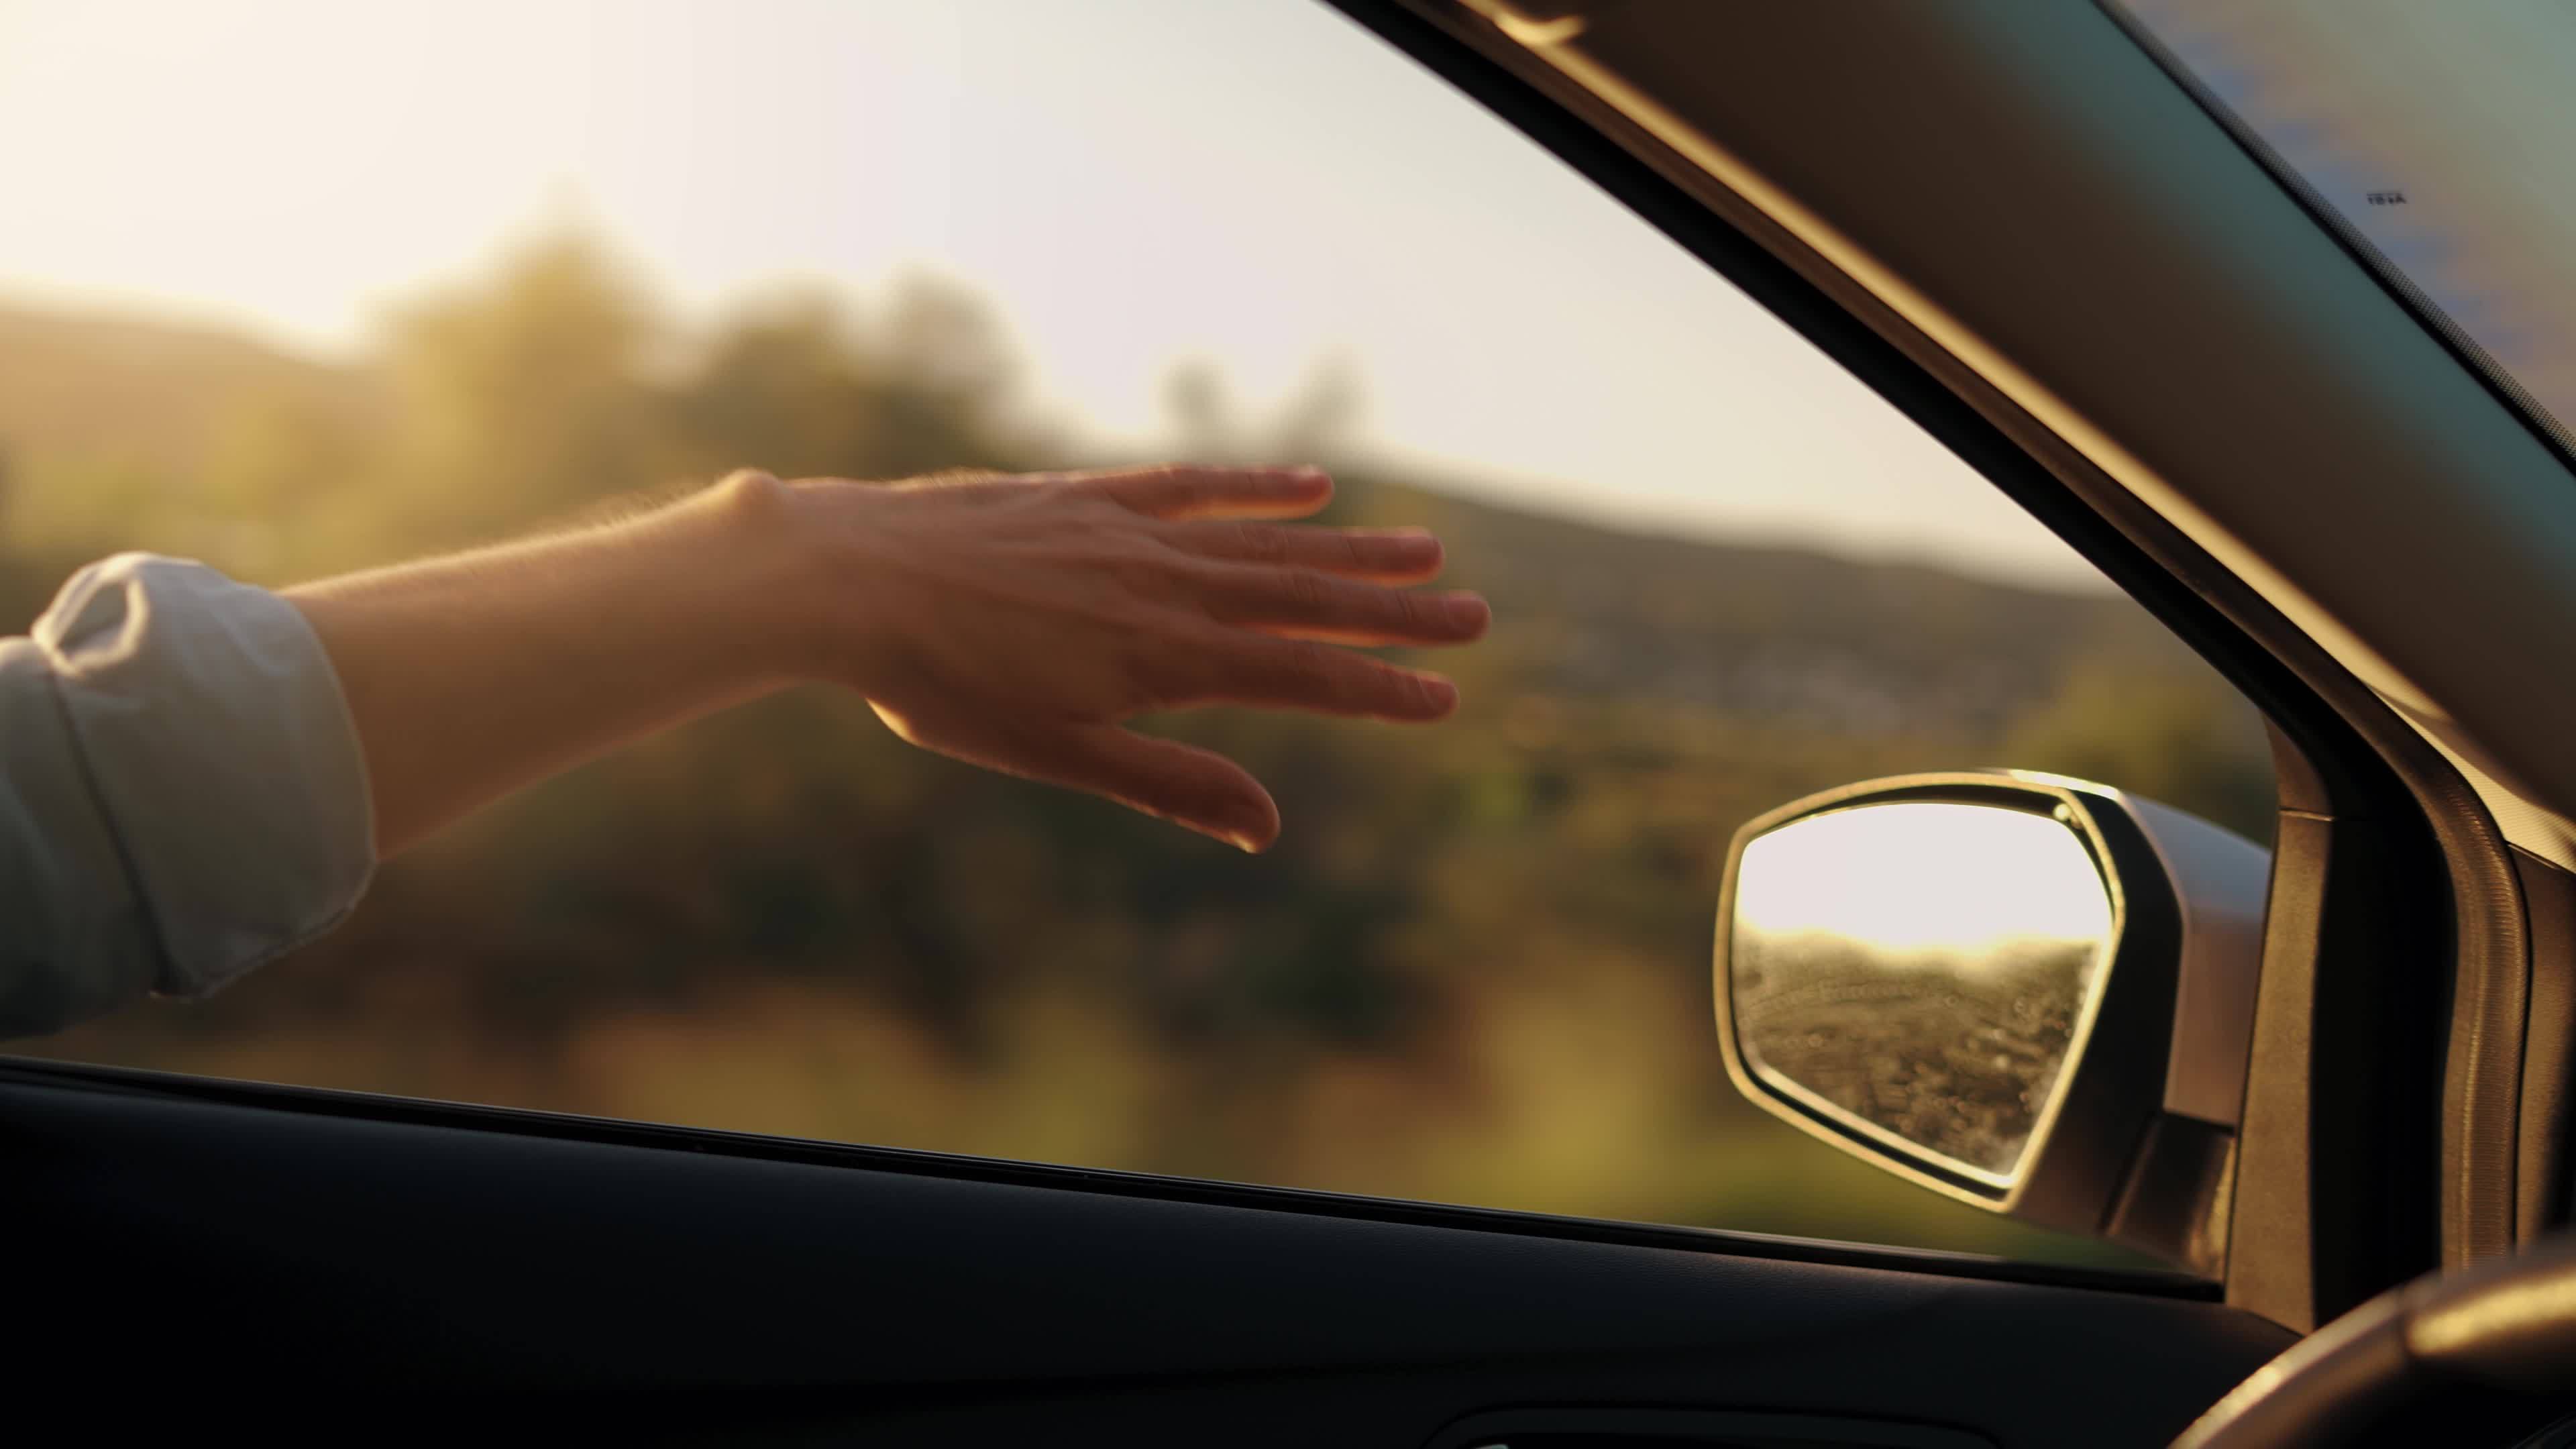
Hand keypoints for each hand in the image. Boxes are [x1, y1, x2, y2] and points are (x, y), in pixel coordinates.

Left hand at [753, 464, 1488, 850]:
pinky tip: (1312, 486)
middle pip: (1304, 601)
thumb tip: (1270, 830)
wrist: (848, 578)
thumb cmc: (939, 685)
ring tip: (1422, 550)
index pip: (1301, 677)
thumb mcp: (1056, 754)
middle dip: (1393, 615)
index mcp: (1163, 659)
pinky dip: (1258, 488)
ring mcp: (1132, 533)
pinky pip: (1195, 485)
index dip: (1378, 689)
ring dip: (1349, 551)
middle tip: (1475, 616)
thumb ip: (1169, 784)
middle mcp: (1166, 587)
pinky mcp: (1089, 497)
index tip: (1447, 698)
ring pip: (1265, 542)